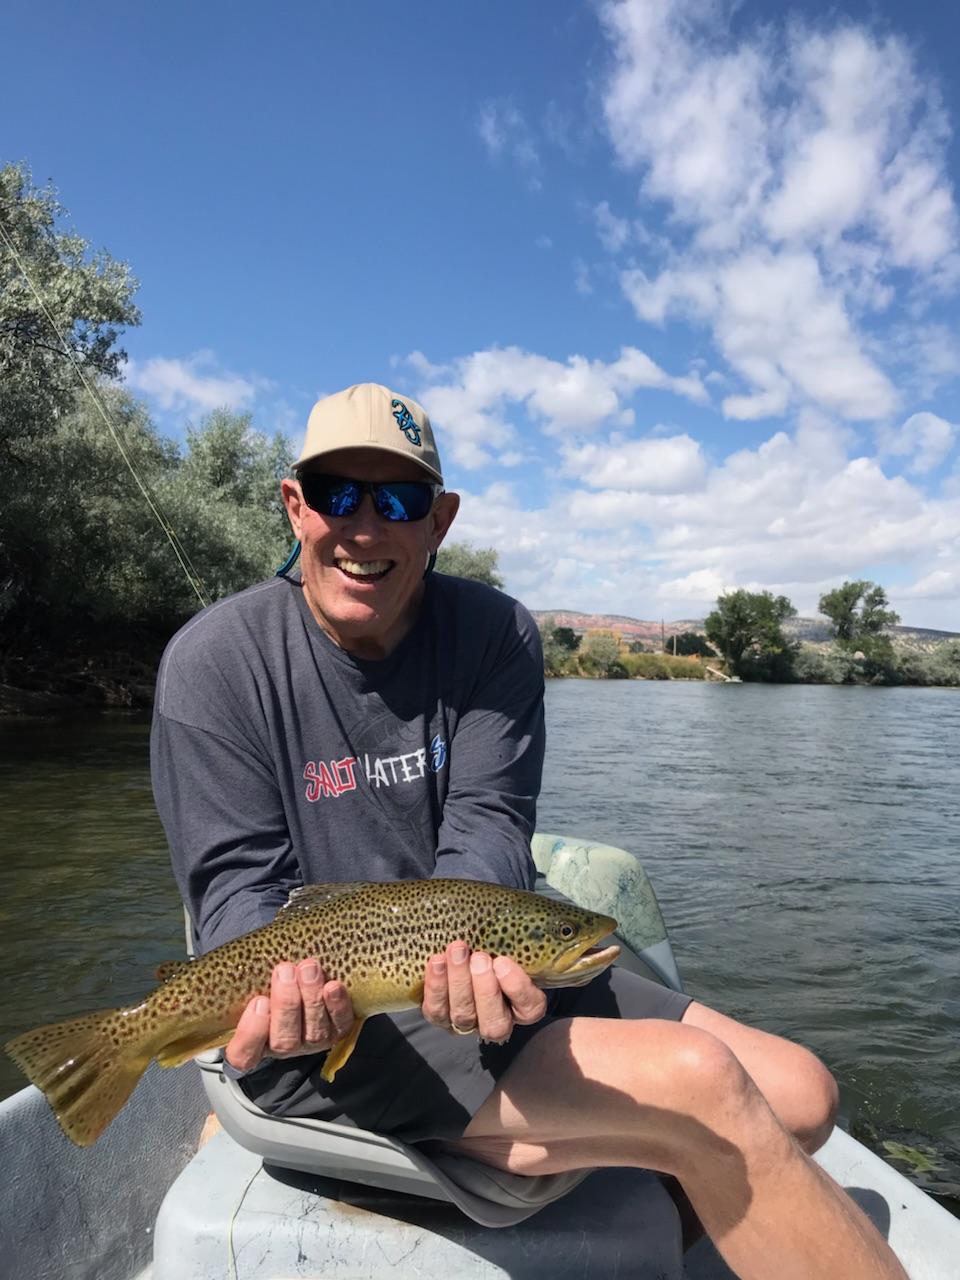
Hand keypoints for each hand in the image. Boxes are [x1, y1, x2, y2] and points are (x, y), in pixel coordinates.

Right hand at [225, 958, 354, 1071]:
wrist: (300, 984)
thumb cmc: (267, 986)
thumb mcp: (250, 987)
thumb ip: (248, 983)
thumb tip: (243, 959)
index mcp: (253, 1045)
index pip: (244, 1055)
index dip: (251, 1032)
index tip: (258, 1001)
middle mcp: (283, 1048)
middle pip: (284, 1041)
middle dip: (287, 1003)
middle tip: (285, 970)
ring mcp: (312, 1042)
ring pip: (313, 1032)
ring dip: (311, 999)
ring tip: (309, 969)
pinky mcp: (337, 1032)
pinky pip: (341, 1025)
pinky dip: (337, 1007)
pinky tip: (333, 987)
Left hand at [421, 940, 546, 1043]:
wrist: (463, 950)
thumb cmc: (494, 945)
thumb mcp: (511, 943)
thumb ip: (517, 939)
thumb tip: (519, 919)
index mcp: (522, 1006)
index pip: (529, 1008)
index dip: (517, 988)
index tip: (504, 962)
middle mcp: (496, 1021)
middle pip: (494, 1022)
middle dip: (485, 989)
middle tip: (480, 958)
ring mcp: (467, 1022)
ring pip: (464, 1015)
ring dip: (459, 982)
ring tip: (457, 951)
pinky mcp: (440, 1017)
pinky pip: (436, 1009)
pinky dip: (436, 985)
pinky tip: (437, 961)